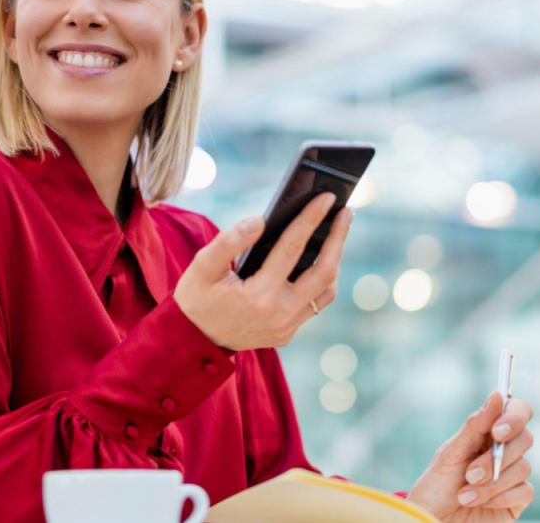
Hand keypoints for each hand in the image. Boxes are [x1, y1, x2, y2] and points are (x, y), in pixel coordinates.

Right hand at [173, 192, 352, 350]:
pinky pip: (315, 303)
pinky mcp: (288, 333)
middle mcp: (279, 314)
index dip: (310, 219)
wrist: (194, 342)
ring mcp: (287, 327)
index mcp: (259, 296)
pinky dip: (321, 279)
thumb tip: (260, 221)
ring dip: (334, 260)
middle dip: (338, 238)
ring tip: (335, 233)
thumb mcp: (202, 267)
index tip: (326, 198)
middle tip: (345, 211)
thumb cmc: (197, 299)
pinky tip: (319, 259)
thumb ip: (229, 241)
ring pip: (326, 290)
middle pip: (324, 272)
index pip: (292, 249)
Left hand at [405, 391, 534, 522]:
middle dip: (496, 458)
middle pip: (524, 438)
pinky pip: (525, 491)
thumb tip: (498, 394)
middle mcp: (503, 451)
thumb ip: (476, 425)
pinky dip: (500, 496)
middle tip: (470, 474)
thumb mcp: (451, 453)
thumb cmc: (436, 486)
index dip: (514, 417)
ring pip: (523, 467)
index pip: (517, 411)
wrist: (431, 521)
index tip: (497, 431)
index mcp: (487, 433)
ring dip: (492, 482)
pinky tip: (478, 503)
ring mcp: (512, 476)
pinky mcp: (516, 500)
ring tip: (465, 494)